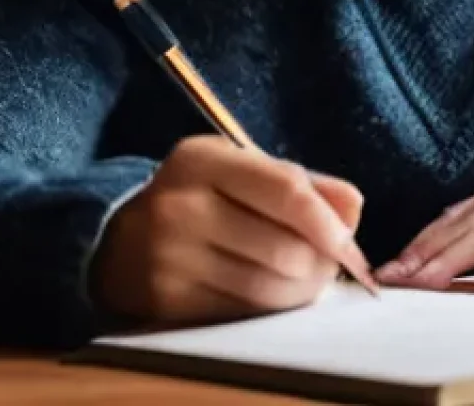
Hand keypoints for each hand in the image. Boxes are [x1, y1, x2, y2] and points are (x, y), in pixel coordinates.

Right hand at [90, 135, 364, 324]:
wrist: (119, 237)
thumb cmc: (201, 195)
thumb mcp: (243, 169)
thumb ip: (302, 183)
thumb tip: (353, 207)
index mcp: (204, 160)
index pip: (285, 190)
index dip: (327, 221)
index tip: (349, 243)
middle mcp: (181, 207)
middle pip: (283, 248)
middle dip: (320, 263)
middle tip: (328, 263)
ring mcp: (169, 258)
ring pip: (267, 288)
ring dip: (301, 290)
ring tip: (305, 279)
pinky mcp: (166, 302)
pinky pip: (242, 313)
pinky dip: (269, 308)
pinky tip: (271, 293)